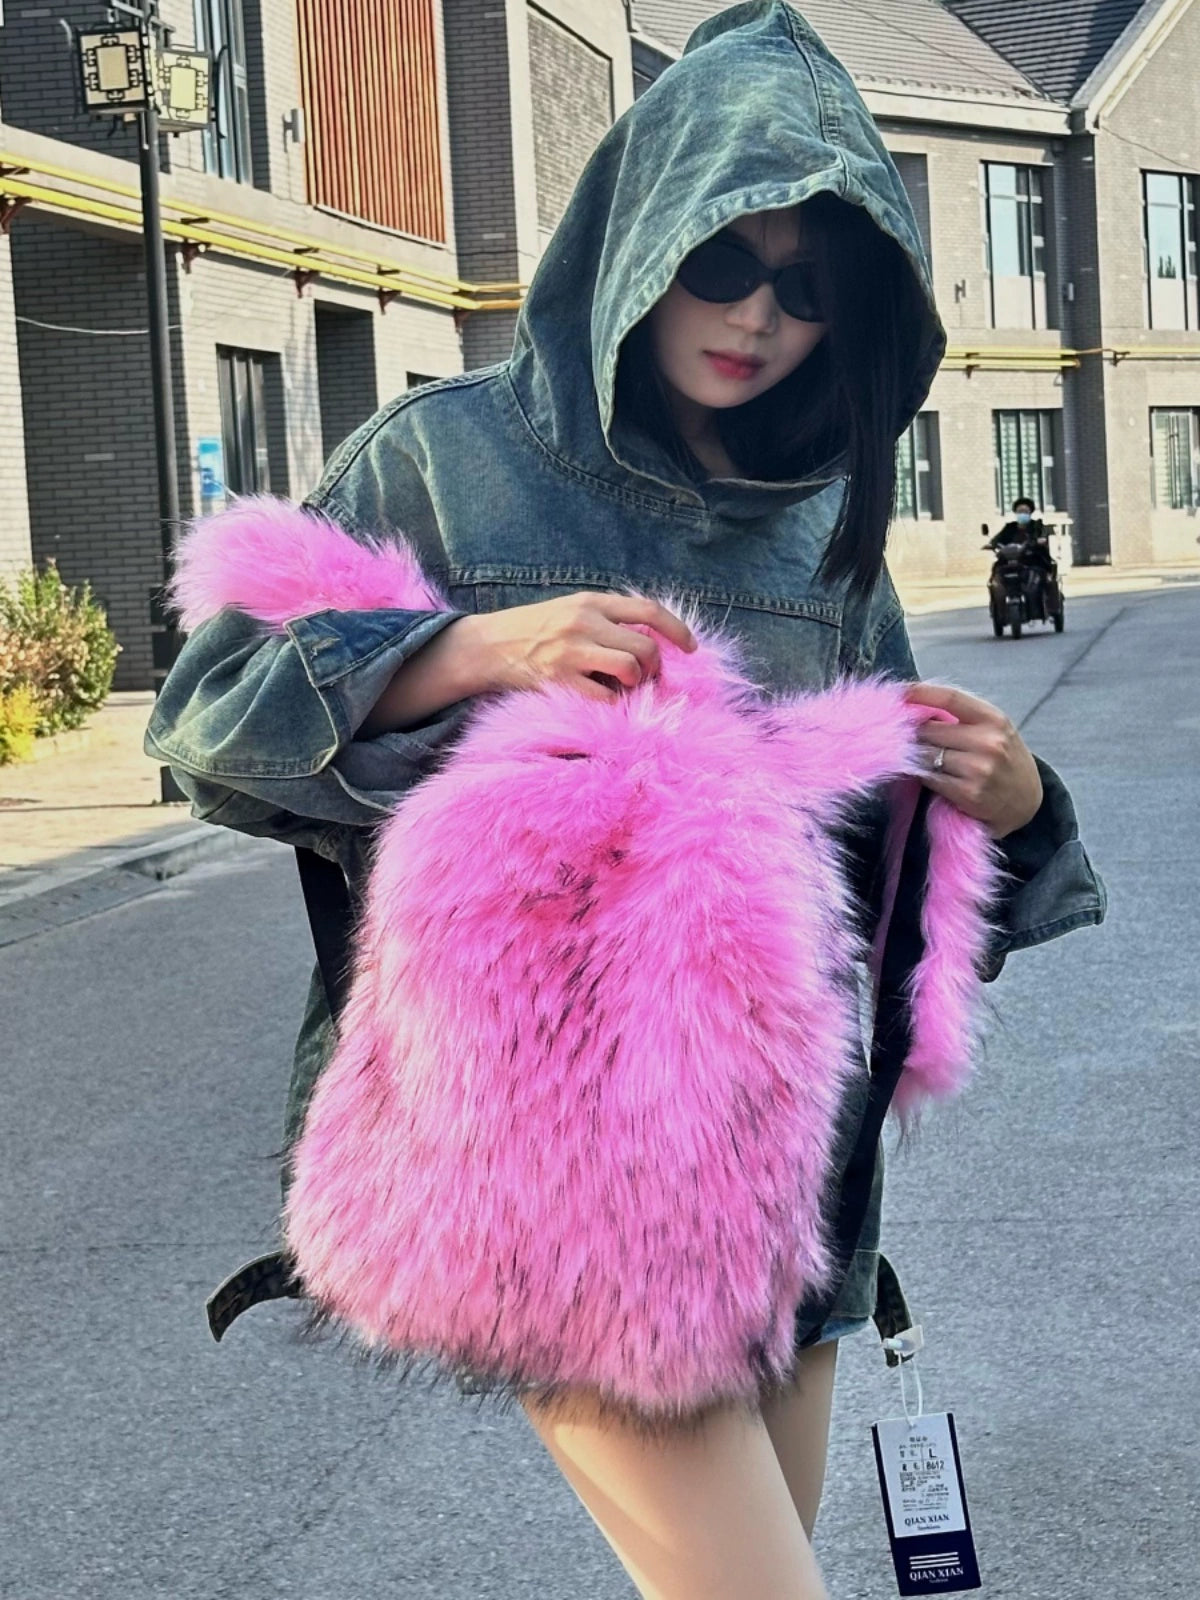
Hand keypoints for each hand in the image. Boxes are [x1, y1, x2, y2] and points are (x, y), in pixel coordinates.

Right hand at [457, 591, 696, 702]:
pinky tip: (604, 698)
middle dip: (655, 666)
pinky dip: (614, 702)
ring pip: (631, 668)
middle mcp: (584, 623)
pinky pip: (606, 696)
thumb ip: (607, 617)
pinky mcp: (561, 680)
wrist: (489, 646)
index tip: (691, 648)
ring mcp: (572, 652)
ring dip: (637, 682)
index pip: (648, 611)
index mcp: (591, 602)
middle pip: (645, 646)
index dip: (677, 630)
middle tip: (647, 675)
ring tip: (625, 685)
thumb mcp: (571, 609)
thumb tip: (650, 637)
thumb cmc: (535, 629)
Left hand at [904, 683, 1042, 838]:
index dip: (920, 692)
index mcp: (993, 719)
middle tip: (906, 737)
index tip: (898, 692)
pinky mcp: (968, 793)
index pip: (950, 698)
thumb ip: (962, 717)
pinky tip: (926, 774)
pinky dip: (922, 775)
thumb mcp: (995, 730)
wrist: (1028, 802)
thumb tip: (915, 707)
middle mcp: (988, 741)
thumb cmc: (1004, 760)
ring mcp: (978, 768)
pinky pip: (930, 778)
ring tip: (917, 757)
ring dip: (915, 756)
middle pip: (929, 729)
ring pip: (925, 754)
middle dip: (914, 733)